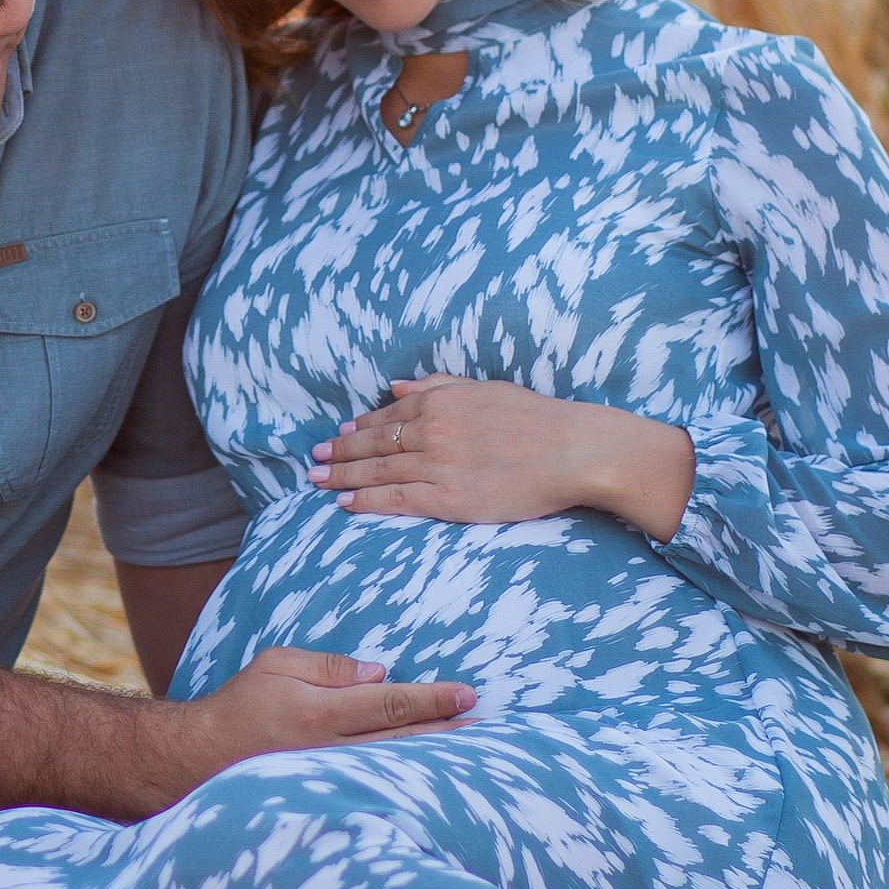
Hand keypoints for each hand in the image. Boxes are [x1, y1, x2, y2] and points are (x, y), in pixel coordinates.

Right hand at [174, 640, 472, 781]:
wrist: (197, 761)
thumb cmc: (239, 705)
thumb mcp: (276, 665)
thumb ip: (328, 666)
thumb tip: (379, 673)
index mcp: (318, 713)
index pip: (390, 704)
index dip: (432, 699)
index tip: (467, 694)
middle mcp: (328, 751)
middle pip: (402, 741)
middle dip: (446, 731)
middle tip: (486, 724)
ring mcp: (327, 780)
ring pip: (392, 769)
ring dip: (434, 760)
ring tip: (471, 752)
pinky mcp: (324, 797)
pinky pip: (373, 786)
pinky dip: (404, 780)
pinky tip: (428, 777)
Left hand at [314, 375, 695, 540]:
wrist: (572, 450)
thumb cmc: (536, 418)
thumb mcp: (484, 389)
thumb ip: (438, 386)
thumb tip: (396, 385)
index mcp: (441, 399)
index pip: (388, 415)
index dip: (359, 428)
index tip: (339, 436)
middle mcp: (432, 429)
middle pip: (375, 443)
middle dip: (341, 453)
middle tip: (315, 460)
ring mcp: (438, 464)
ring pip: (379, 471)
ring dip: (344, 477)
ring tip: (319, 481)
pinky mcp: (449, 497)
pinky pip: (398, 499)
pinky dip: (368, 501)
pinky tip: (347, 504)